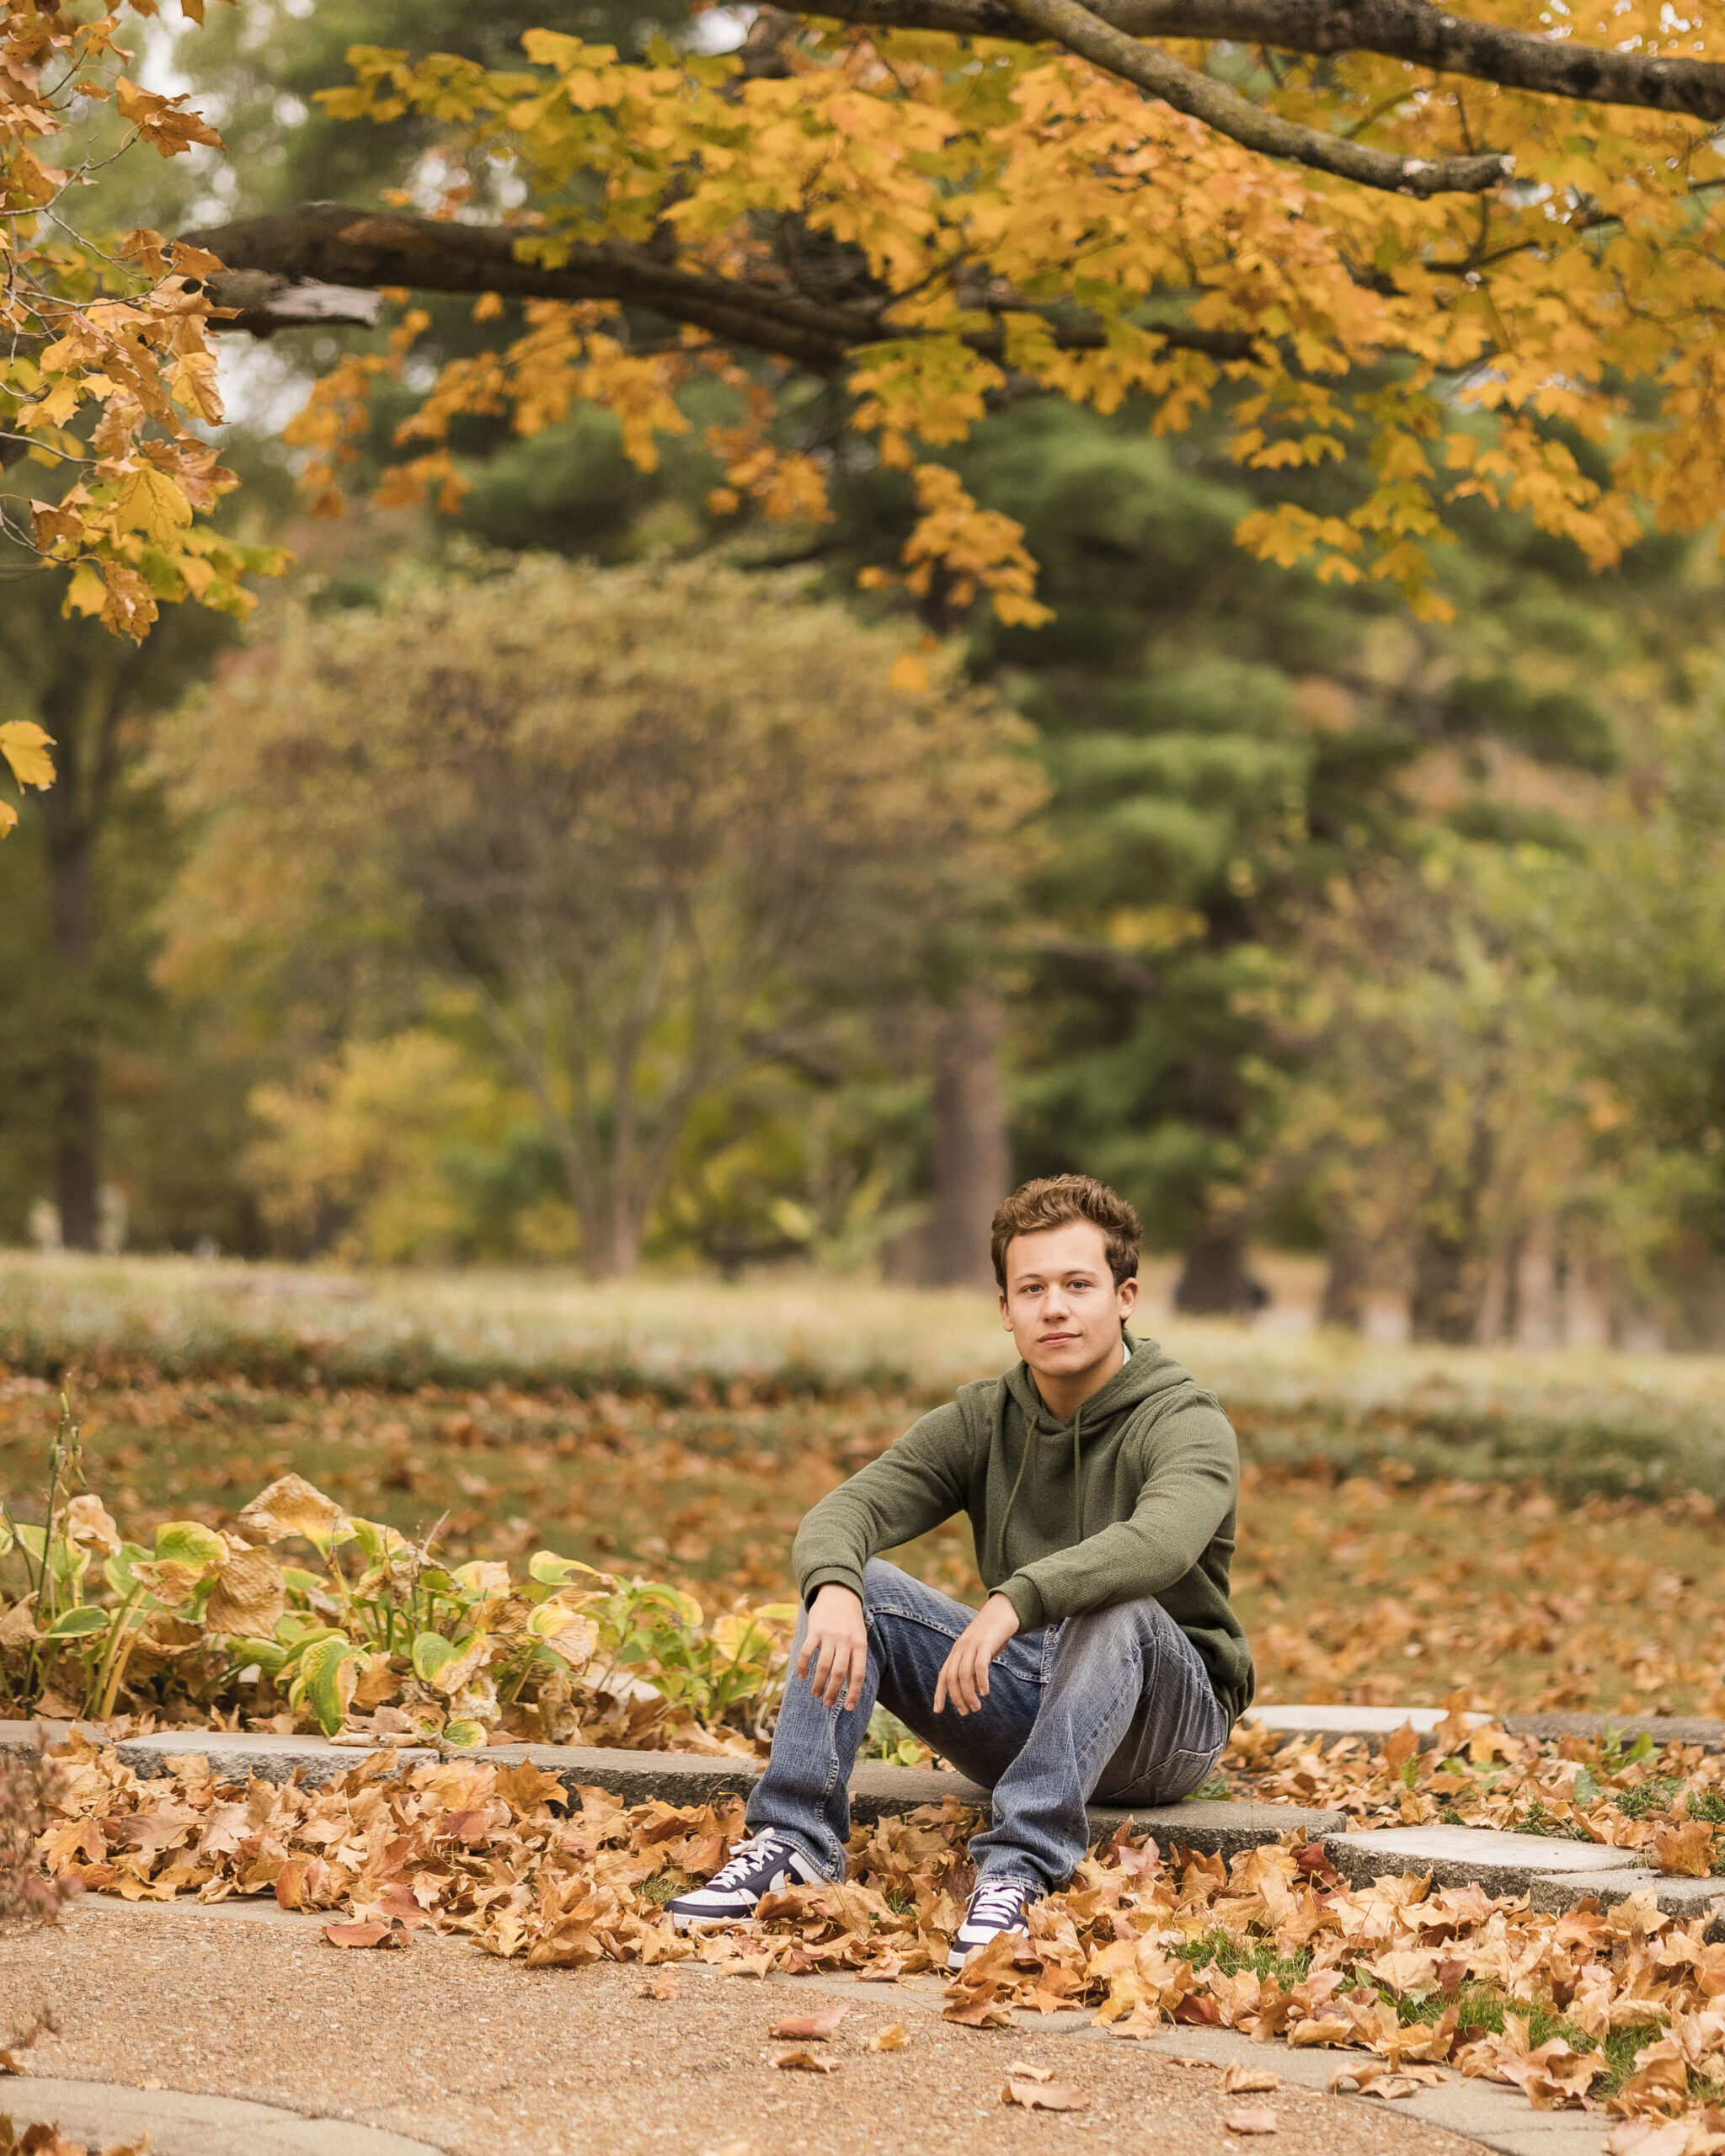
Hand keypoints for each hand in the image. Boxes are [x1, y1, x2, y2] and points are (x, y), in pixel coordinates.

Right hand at [795, 1583, 867, 1711]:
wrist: (839, 1592)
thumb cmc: (850, 1621)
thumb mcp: (859, 1638)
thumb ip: (855, 1660)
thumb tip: (852, 1688)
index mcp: (860, 1645)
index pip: (858, 1674)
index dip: (854, 1693)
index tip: (848, 1708)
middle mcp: (846, 1641)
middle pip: (839, 1673)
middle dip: (833, 1692)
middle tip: (827, 1703)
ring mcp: (830, 1635)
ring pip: (823, 1666)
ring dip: (818, 1683)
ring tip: (815, 1693)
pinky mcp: (815, 1630)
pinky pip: (807, 1652)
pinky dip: (803, 1666)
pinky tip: (802, 1676)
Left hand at [933, 1594, 1019, 1716]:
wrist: (1004, 1609)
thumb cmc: (993, 1634)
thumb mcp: (982, 1653)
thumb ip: (975, 1669)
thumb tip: (974, 1690)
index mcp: (957, 1651)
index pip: (943, 1675)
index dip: (939, 1693)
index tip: (937, 1711)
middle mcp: (960, 1648)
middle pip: (952, 1678)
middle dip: (957, 1698)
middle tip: (966, 1712)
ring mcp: (972, 1644)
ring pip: (964, 1674)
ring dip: (969, 1694)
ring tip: (976, 1708)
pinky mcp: (985, 1642)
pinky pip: (980, 1665)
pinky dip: (981, 1681)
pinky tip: (985, 1693)